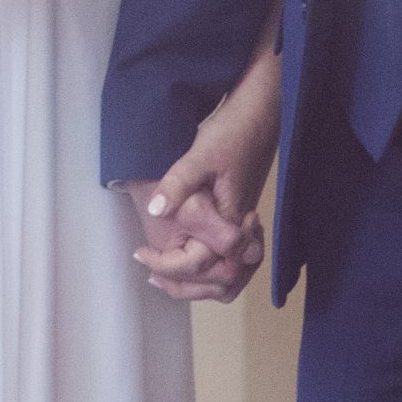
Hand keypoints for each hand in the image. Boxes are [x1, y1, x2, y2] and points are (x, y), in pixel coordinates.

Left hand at [125, 40, 281, 303]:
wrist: (259, 116)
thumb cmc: (232, 133)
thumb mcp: (200, 154)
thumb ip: (179, 183)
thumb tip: (155, 210)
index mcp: (230, 220)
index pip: (202, 265)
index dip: (168, 266)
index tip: (141, 253)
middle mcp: (242, 231)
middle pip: (221, 282)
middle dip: (184, 285)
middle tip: (151, 272)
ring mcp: (245, 228)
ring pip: (231, 277)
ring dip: (199, 283)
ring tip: (165, 274)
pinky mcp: (242, 220)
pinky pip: (231, 261)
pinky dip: (211, 270)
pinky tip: (187, 255)